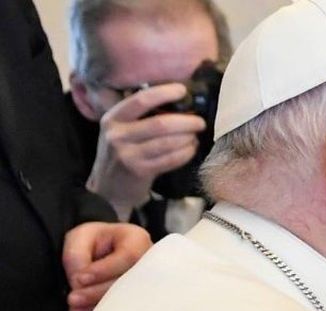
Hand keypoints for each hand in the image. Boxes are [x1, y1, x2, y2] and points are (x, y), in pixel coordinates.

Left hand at [62, 222, 151, 310]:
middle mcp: (149, 263)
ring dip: (99, 306)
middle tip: (73, 299)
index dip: (104, 270)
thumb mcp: (79, 238)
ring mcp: (147, 283)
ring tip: (74, 308)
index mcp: (137, 240)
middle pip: (130, 282)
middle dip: (99, 292)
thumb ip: (77, 256)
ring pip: (128, 299)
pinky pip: (125, 309)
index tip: (79, 279)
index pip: (128, 256)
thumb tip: (79, 284)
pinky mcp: (139, 300)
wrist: (102, 252)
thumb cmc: (93, 241)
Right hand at [87, 83, 205, 217]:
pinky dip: (185, 153)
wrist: (108, 187)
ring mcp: (128, 154)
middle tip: (200, 122)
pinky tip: (191, 149)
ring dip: (188, 139)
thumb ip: (140, 116)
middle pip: (160, 124)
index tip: (182, 90)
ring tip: (195, 136)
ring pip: (167, 143)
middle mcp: (117, 134)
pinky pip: (170, 160)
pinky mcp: (139, 171)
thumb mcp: (121, 130)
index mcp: (113, 118)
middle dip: (186, 122)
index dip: (164, 93)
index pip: (141, 100)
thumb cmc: (122, 152)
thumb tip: (176, 101)